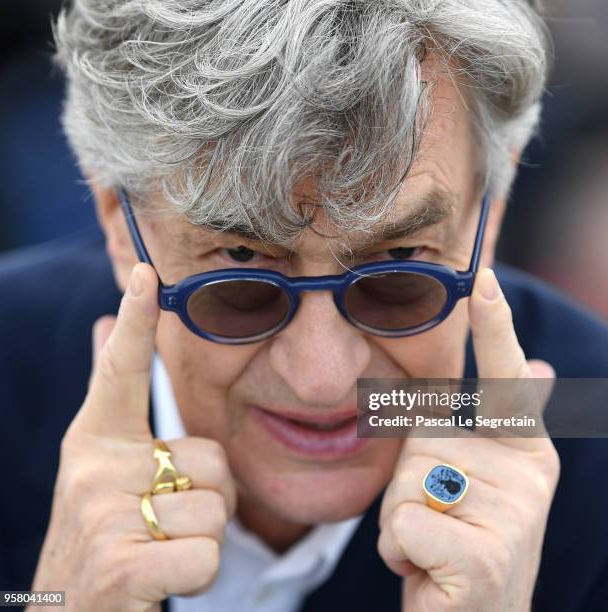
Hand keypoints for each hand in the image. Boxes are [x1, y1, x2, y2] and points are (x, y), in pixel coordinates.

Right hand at [30, 264, 236, 611]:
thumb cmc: (104, 538)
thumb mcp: (103, 468)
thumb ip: (114, 404)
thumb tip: (102, 325)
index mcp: (95, 440)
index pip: (120, 370)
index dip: (134, 319)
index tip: (145, 271)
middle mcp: (94, 469)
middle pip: (213, 459)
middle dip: (207, 498)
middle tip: (163, 524)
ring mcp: (104, 517)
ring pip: (218, 508)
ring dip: (203, 537)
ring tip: (159, 550)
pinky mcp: (122, 568)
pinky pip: (208, 554)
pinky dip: (198, 574)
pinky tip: (159, 582)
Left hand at [377, 268, 559, 611]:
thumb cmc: (466, 544)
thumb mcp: (480, 480)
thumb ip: (501, 422)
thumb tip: (543, 365)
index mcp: (525, 448)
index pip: (504, 377)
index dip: (494, 325)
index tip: (484, 277)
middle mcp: (528, 473)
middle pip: (418, 440)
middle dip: (407, 485)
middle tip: (438, 524)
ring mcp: (510, 514)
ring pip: (402, 483)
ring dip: (401, 521)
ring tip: (434, 548)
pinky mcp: (482, 556)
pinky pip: (399, 523)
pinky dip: (398, 551)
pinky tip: (429, 572)